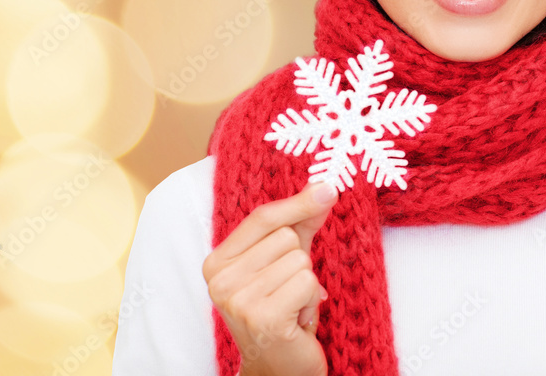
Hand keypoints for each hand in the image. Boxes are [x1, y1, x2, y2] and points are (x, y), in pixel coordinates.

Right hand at [203, 182, 338, 375]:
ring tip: (291, 306)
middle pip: (286, 237)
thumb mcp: (285, 259)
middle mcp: (219, 280)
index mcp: (217, 262)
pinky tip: (296, 320)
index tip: (328, 188)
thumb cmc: (282, 308)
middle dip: (299, 261)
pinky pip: (308, 283)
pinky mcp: (263, 317)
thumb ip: (299, 222)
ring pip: (300, 260)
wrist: (279, 368)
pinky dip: (312, 300)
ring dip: (307, 284)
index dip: (299, 203)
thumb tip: (324, 188)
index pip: (263, 217)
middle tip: (288, 291)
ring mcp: (238, 300)